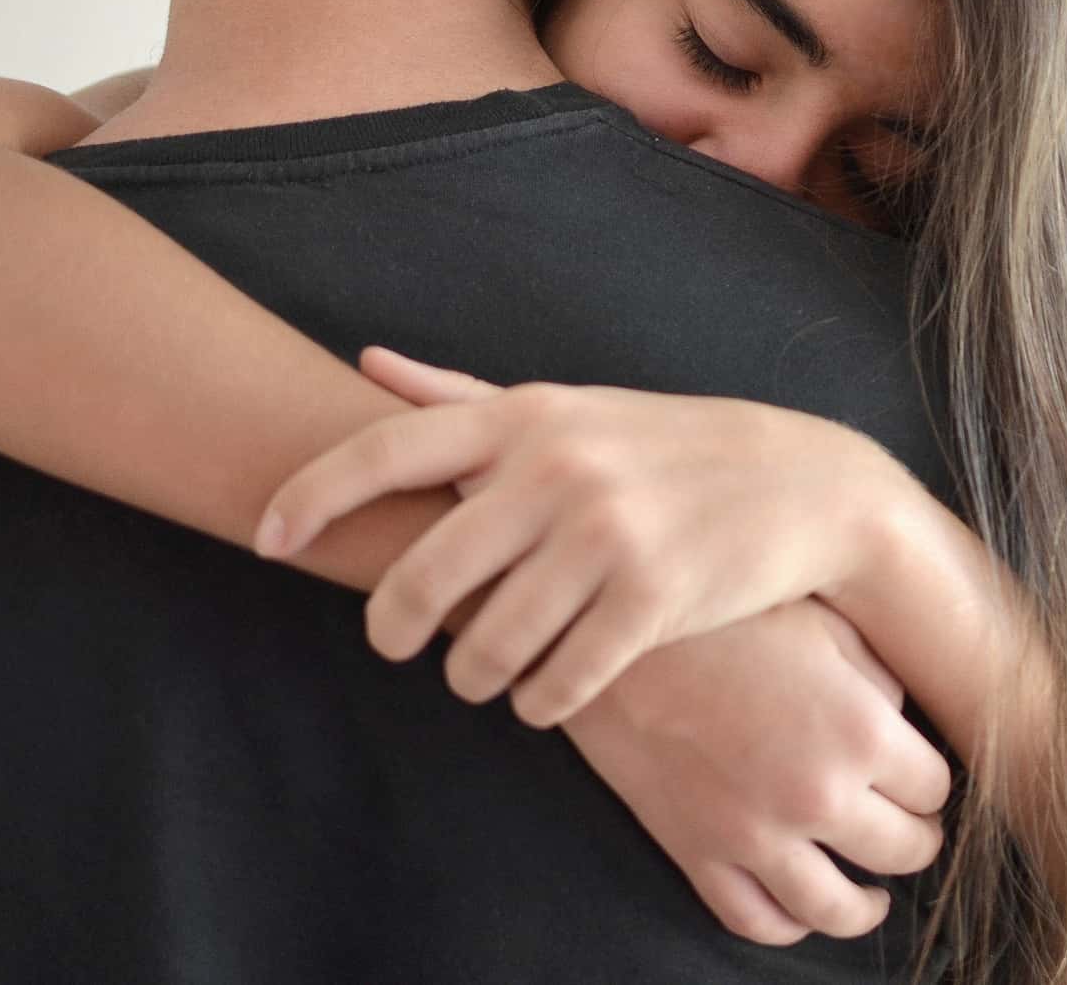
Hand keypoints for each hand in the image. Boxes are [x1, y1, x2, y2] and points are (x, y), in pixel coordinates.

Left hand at [255, 346, 921, 727]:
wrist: (804, 484)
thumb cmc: (663, 446)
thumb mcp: (564, 407)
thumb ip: (462, 395)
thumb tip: (365, 364)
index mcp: (525, 417)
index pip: (385, 452)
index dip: (310, 497)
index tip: (262, 539)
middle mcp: (556, 471)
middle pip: (422, 577)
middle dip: (392, 626)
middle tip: (392, 642)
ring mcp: (605, 538)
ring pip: (484, 647)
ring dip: (471, 676)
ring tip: (480, 672)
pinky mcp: (651, 604)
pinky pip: (557, 684)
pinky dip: (539, 702)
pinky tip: (546, 693)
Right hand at [562, 598, 952, 944]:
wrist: (615, 633)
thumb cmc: (721, 612)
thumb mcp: (819, 620)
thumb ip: (876, 675)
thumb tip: (898, 719)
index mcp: (860, 730)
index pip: (934, 786)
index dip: (932, 780)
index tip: (920, 773)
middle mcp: (816, 795)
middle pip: (903, 851)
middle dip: (916, 838)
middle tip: (911, 823)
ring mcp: (754, 835)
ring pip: (837, 909)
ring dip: (867, 904)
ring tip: (874, 890)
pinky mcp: (697, 852)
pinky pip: (754, 919)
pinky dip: (788, 926)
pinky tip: (802, 905)